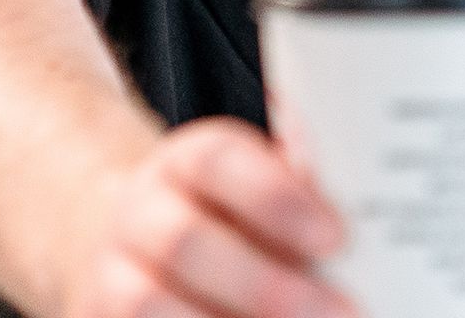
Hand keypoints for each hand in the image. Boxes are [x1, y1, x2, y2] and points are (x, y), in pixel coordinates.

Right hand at [66, 117, 357, 317]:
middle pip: (185, 243)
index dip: (274, 197)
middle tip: (342, 310)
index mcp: (182, 163)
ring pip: (148, 305)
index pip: (216, 161)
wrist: (125, 243)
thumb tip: (354, 187)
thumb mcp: (252, 180)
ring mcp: (110, 278)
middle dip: (267, 285)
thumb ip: (298, 178)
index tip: (336, 236)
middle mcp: (137, 215)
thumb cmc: (219, 213)